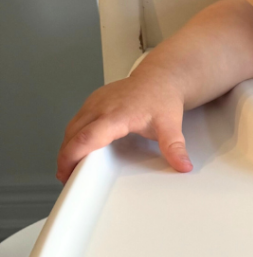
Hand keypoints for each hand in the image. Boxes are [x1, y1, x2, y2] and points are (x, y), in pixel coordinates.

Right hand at [56, 68, 191, 183]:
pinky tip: (78, 149)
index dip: (73, 156)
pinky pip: (76, 121)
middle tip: (68, 178)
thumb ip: (174, 147)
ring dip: (67, 148)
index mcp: (116, 115)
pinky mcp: (92, 102)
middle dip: (65, 158)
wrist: (160, 78)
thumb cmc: (162, 98)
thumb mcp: (171, 125)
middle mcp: (100, 107)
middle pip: (72, 135)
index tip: (68, 174)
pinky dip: (72, 137)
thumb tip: (183, 165)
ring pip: (71, 128)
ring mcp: (93, 102)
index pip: (87, 137)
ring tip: (71, 168)